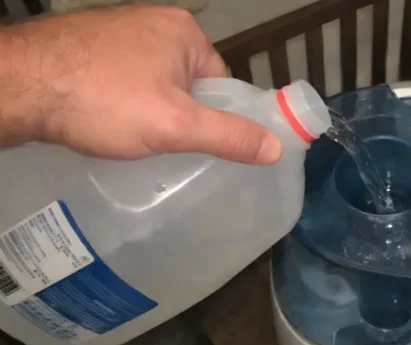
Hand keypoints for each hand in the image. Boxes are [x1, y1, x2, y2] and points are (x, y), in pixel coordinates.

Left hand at [0, 5, 280, 163]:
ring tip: (128, 136)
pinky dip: (118, 102)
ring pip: (152, 84)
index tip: (193, 144)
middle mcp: (153, 21)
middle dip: (177, 116)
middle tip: (160, 144)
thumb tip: (276, 149)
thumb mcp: (177, 126)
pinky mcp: (87, 44)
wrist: (17, 86)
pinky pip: (121, 79)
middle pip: (186, 84)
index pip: (219, 82)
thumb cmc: (104, 101)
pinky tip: (104, 121)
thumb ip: (230, 137)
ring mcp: (116, 30)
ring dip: (146, 111)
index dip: (212, 118)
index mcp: (184, 31)